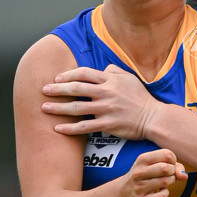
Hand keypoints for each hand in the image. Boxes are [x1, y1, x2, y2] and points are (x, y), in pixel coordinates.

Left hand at [41, 64, 155, 138]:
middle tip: (43, 90)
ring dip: (58, 108)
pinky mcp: (108, 125)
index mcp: (111, 80)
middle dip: (57, 89)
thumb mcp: (130, 78)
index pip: (84, 74)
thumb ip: (114, 71)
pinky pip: (84, 127)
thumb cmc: (141, 98)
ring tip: (44, 108)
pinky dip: (70, 128)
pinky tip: (58, 128)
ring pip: (76, 108)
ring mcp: (106, 109)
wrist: (153, 117)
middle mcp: (106, 93)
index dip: (68, 75)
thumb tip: (103, 69)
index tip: (57, 78)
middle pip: (76, 89)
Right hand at [121, 149, 185, 196]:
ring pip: (166, 181)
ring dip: (170, 182)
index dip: (173, 160)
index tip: (168, 165)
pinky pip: (161, 196)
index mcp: (142, 159)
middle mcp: (139, 172)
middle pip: (167, 168)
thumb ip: (174, 165)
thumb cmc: (145, 176)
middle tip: (168, 175)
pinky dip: (165, 193)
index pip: (167, 154)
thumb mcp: (155, 165)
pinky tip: (160, 192)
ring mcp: (139, 187)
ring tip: (164, 183)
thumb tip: (184, 176)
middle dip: (172, 172)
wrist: (123, 193)